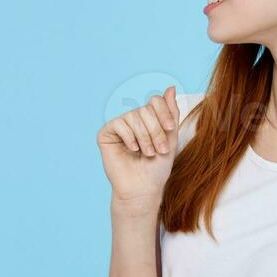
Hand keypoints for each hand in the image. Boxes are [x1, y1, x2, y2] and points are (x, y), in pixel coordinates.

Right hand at [98, 86, 181, 209]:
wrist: (143, 188)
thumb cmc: (156, 168)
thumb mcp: (170, 138)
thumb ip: (170, 113)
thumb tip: (170, 87)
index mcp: (148, 119)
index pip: (155, 101)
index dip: (163, 113)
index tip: (170, 129)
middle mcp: (132, 120)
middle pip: (145, 109)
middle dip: (155, 130)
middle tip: (158, 150)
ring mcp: (119, 126)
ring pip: (133, 116)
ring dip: (144, 136)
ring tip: (147, 153)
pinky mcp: (106, 134)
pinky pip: (119, 124)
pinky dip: (129, 137)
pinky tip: (132, 149)